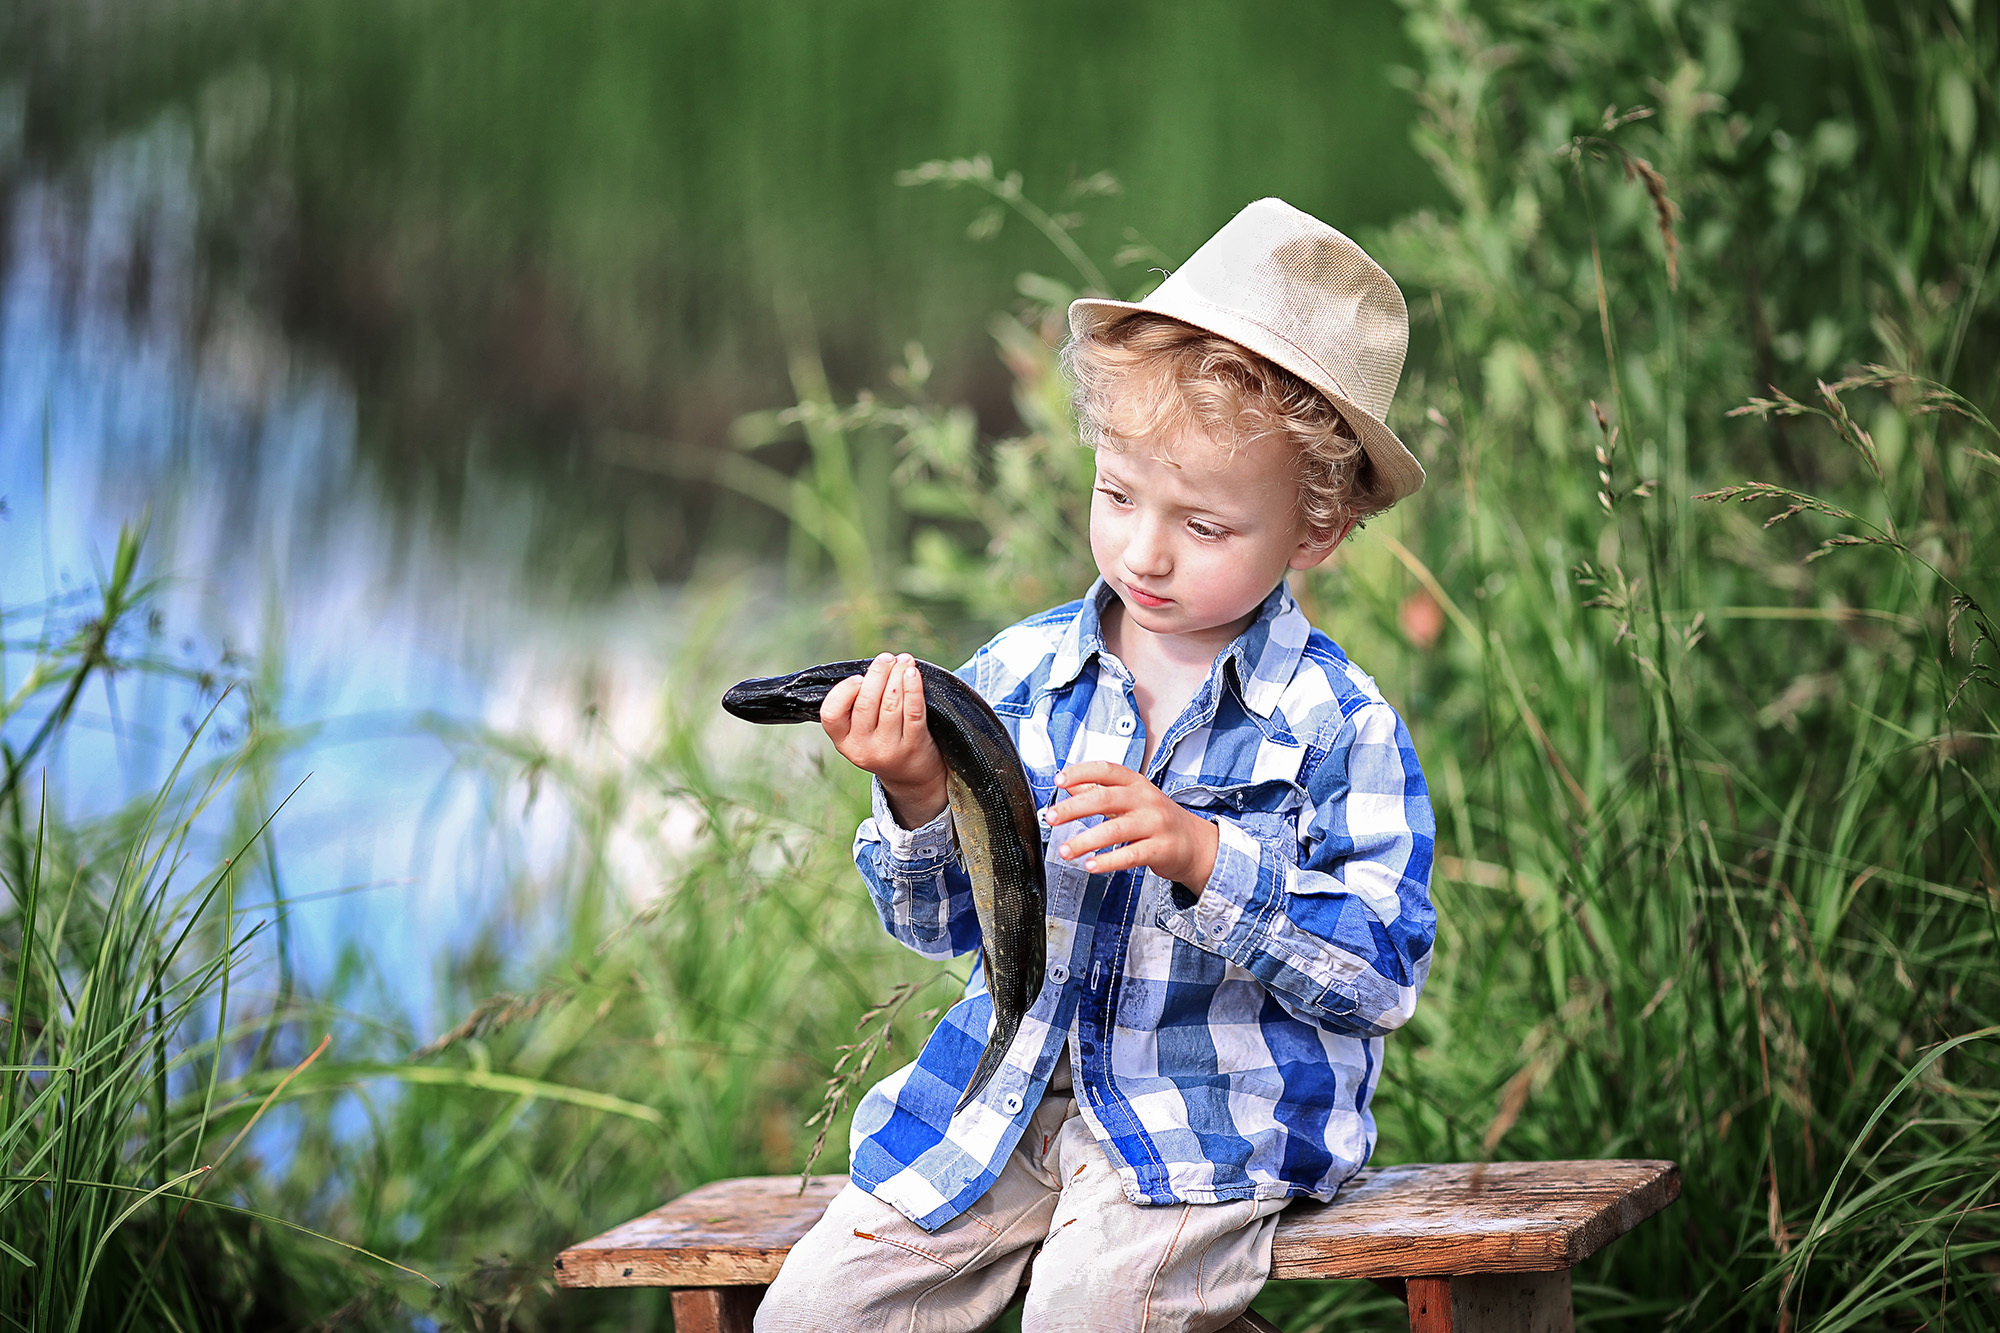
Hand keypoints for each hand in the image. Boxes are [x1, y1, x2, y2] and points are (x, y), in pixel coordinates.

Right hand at [820, 653, 947, 826]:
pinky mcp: (913, 746)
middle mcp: (863, 749)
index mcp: (843, 742)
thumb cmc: (884, 742)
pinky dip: (913, 689)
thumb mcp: (861, 733)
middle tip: (886, 658)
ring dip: (897, 676)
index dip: (844, 691)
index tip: (858, 676)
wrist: (912, 777)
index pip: (831, 714)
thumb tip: (875, 666)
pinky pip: (913, 712)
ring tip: (903, 660)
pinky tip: (913, 673)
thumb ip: (858, 706)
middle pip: (866, 703)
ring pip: (891, 704)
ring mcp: (888, 749)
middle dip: (877, 674)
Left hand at [1046, 762, 1218, 891]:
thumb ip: (1101, 792)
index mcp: (1136, 783)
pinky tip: (1090, 865)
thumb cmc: (1158, 820)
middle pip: (1105, 798)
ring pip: (1115, 829)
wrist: (1196, 844)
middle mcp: (1146, 800)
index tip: (1059, 780)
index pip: (1106, 769)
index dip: (1081, 772)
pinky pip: (1131, 855)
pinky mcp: (1161, 849)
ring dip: (1085, 841)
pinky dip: (1108, 861)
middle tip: (1051, 818)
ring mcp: (1155, 824)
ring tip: (1065, 850)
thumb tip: (1070, 786)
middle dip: (1073, 808)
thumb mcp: (1132, 799)